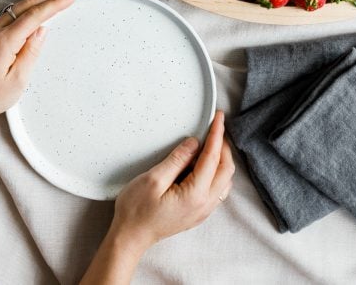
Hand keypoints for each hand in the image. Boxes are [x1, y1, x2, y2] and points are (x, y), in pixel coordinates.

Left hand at [0, 0, 79, 117]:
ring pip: (19, 6)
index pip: (35, 15)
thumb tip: (42, 32)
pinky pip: (12, 12)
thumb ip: (31, 53)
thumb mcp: (16, 81)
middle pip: (28, 4)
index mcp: (4, 41)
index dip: (55, 3)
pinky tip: (37, 6)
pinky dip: (29, 6)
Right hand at [109, 110, 234, 255]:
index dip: (217, 134)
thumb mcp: (153, 179)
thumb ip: (177, 160)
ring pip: (225, 179)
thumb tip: (194, 143)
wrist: (129, 238)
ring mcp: (203, 211)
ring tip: (209, 143)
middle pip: (226, 169)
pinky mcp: (198, 212)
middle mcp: (205, 204)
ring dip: (221, 159)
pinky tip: (203, 164)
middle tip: (215, 128)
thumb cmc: (136, 211)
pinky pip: (217, 188)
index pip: (213, 157)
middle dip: (223, 145)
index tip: (219, 117)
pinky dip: (216, 172)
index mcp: (196, 194)